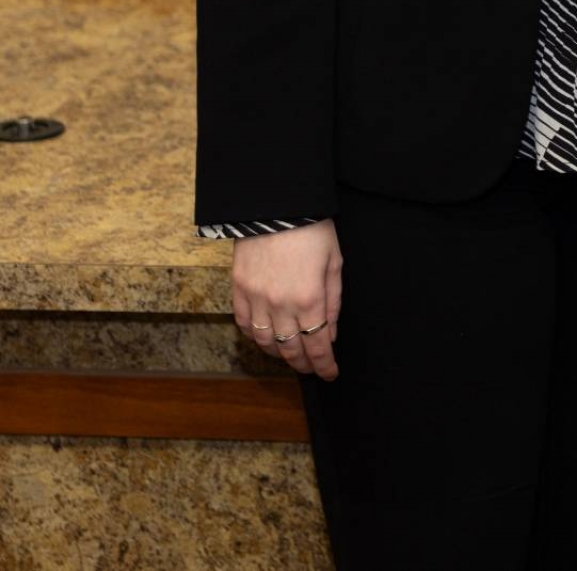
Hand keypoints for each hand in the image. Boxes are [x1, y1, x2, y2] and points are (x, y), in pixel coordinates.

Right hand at [232, 221, 343, 380]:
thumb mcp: (335, 263)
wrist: (276, 206)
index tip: (330, 374)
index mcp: (309, 299)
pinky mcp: (239, 289)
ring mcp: (256, 298)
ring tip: (291, 357)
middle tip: (312, 369)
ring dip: (279, 354)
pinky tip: (265, 339)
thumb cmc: (312, 230)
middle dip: (303, 363)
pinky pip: (245, 324)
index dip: (324, 364)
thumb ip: (333, 302)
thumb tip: (330, 334)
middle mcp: (280, 305)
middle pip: (291, 348)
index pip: (317, 345)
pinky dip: (255, 337)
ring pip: (265, 341)